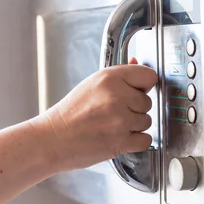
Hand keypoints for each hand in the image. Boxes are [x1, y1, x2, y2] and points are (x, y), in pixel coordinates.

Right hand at [37, 63, 157, 171]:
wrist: (54, 139)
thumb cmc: (70, 113)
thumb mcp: (92, 84)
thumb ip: (118, 75)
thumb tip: (137, 62)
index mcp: (110, 78)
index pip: (149, 76)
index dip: (144, 86)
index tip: (137, 91)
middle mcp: (117, 96)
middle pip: (148, 102)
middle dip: (135, 109)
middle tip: (115, 113)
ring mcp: (120, 120)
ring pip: (147, 121)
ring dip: (135, 126)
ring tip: (114, 126)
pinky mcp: (121, 141)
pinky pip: (145, 140)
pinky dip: (136, 142)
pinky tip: (121, 138)